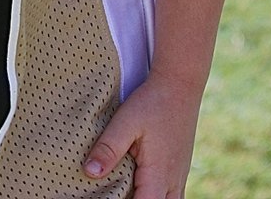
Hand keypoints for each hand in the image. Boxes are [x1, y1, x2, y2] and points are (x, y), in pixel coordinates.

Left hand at [82, 73, 202, 197]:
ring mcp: (178, 178)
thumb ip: (108, 147)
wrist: (180, 84)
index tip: (105, 196)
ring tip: (125, 191)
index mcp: (158, 175)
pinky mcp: (179, 171)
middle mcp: (172, 182)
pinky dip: (155, 197)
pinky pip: (170, 197)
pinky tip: (140, 188)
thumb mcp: (126, 120)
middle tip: (113, 191)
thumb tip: (90, 172)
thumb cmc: (152, 101)